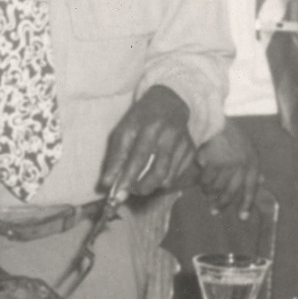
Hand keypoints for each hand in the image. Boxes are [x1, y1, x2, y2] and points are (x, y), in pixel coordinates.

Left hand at [101, 85, 194, 200]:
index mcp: (149, 125)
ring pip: (167, 177)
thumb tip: (107, 183)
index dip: (127, 178)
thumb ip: (115, 157)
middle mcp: (169, 133)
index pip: (137, 157)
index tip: (117, 195)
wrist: (169, 103)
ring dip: (151, 186)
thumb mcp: (124, 131)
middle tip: (130, 192)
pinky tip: (155, 174)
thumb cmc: (141, 120)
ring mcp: (183, 143)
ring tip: (140, 183)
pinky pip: (176, 176)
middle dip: (141, 187)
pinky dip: (162, 181)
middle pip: (157, 171)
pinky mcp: (190, 151)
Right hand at [193, 119, 263, 214]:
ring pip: (216, 189)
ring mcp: (228, 165)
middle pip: (231, 193)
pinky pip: (205, 181)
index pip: (251, 188)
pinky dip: (201, 181)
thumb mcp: (246, 147)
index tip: (242, 217)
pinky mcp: (214, 163)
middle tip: (214, 211)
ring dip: (208, 191)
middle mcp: (243, 165)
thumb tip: (262, 181)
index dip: (246, 204)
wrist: (213, 119)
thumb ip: (252, 165)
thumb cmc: (229, 133)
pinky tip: (199, 178)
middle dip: (222, 204)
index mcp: (253, 161)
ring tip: (205, 189)